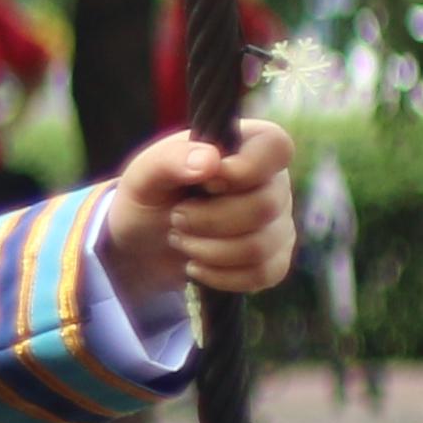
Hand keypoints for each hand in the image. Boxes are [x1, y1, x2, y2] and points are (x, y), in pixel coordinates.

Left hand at [101, 122, 297, 299]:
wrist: (143, 242)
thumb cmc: (150, 196)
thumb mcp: (144, 175)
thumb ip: (170, 160)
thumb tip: (210, 162)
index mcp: (249, 146)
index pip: (277, 147)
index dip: (244, 169)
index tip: (206, 182)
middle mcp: (273, 182)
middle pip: (264, 207)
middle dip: (205, 220)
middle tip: (176, 217)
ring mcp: (279, 222)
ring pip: (260, 246)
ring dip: (206, 249)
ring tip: (182, 238)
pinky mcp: (275, 258)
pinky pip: (262, 274)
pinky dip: (219, 275)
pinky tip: (197, 264)